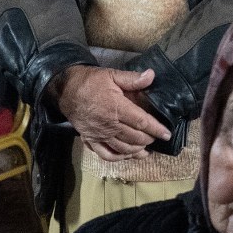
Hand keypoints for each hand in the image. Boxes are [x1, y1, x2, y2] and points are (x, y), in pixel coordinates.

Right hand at [51, 65, 171, 161]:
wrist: (66, 91)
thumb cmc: (90, 82)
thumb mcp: (112, 75)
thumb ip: (132, 78)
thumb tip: (151, 75)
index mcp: (116, 107)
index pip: (141, 122)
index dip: (156, 129)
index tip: (166, 134)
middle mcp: (109, 124)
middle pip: (135, 138)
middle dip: (149, 139)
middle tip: (156, 137)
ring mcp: (99, 135)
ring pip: (123, 149)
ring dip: (137, 151)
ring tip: (147, 149)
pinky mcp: (91, 140)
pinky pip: (107, 154)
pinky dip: (119, 158)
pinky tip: (127, 156)